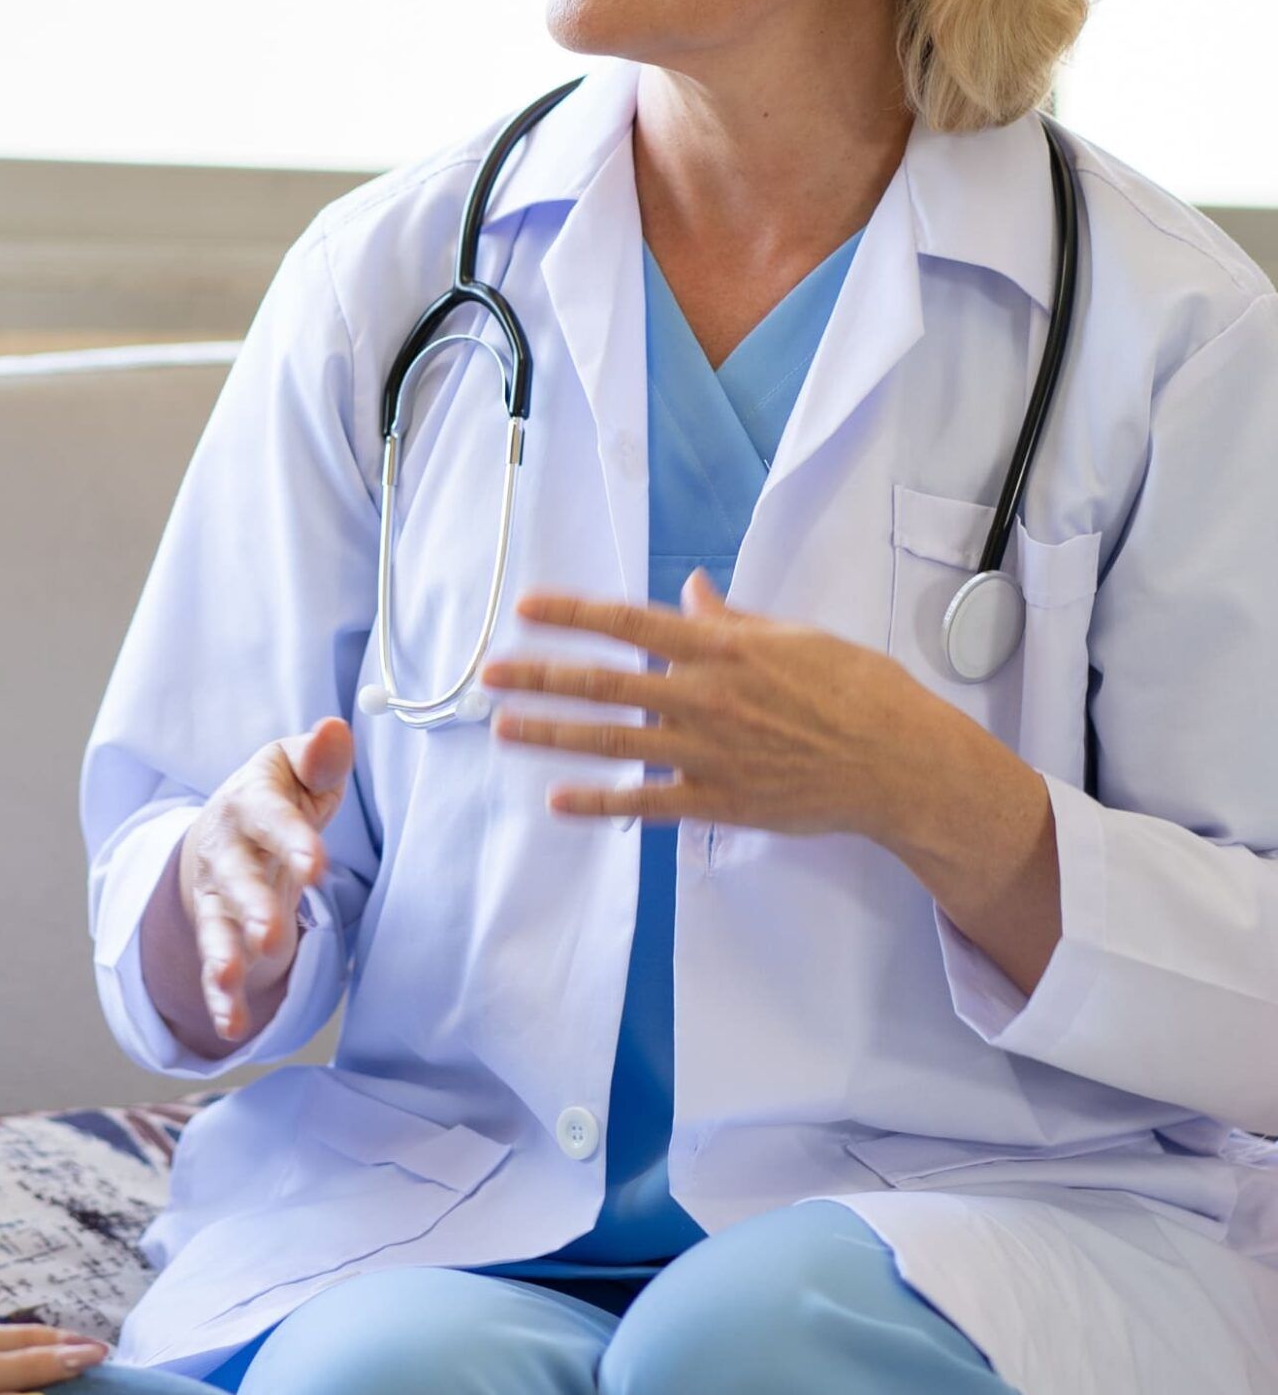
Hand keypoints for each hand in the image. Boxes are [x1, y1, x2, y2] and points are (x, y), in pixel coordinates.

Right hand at [178, 718, 354, 1041]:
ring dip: (224, 953)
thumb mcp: (297, 771)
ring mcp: (217, 893)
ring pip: (218, 924)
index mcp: (252, 801)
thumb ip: (319, 758)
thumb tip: (337, 728)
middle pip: (237, 877)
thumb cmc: (279, 797)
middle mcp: (227, 848)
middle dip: (252, 906)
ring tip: (234, 980)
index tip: (316, 867)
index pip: (270, 818)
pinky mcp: (216, 930)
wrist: (224, 829)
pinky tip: (230, 1026)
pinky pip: (214, 964)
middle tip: (272, 935)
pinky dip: (220, 996)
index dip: (291, 840)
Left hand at [481, 572, 970, 840]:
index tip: (527, 608)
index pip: (629, 623)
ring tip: (505, 727)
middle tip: (491, 673)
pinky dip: (599, 803)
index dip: (572, 614)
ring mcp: (708, 753)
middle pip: (604, 683)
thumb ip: (732, 621)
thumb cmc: (860, 692)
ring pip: (611, 742)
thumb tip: (691, 591)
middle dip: (540, 675)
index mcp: (722, 649)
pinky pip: (646, 803)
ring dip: (552, 734)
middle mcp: (704, 698)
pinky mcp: (719, 801)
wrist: (903, 767)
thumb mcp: (797, 637)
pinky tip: (558, 800)